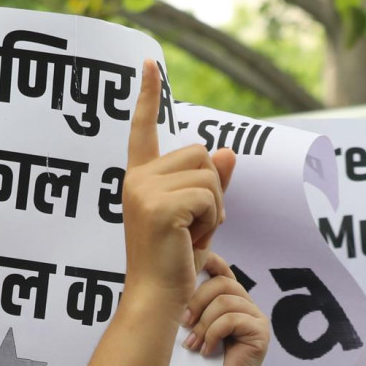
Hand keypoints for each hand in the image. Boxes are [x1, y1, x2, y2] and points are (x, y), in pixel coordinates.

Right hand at [121, 60, 236, 322]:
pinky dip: (212, 219)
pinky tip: (192, 241)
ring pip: (208, 173)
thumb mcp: (197, 217)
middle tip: (195, 226)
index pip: (144, 129)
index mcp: (140, 179)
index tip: (149, 65)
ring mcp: (145, 191)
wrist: (157, 300)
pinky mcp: (159, 206)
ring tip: (193, 235)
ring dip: (215, 206)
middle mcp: (137, 179)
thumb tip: (228, 149)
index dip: (148, 96)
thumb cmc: (175, 265)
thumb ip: (211, 183)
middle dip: (212, 189)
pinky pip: (209, 195)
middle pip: (200, 152)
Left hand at [183, 252, 269, 365]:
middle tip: (183, 324)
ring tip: (193, 344)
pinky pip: (232, 319)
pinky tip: (207, 351)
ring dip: (204, 324)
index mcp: (233, 302)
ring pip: (225, 302)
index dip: (210, 262)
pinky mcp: (261, 333)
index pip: (224, 273)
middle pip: (222, 284)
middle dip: (197, 301)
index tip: (189, 263)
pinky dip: (214, 334)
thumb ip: (192, 307)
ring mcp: (258, 319)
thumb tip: (175, 282)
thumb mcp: (192, 330)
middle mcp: (248, 307)